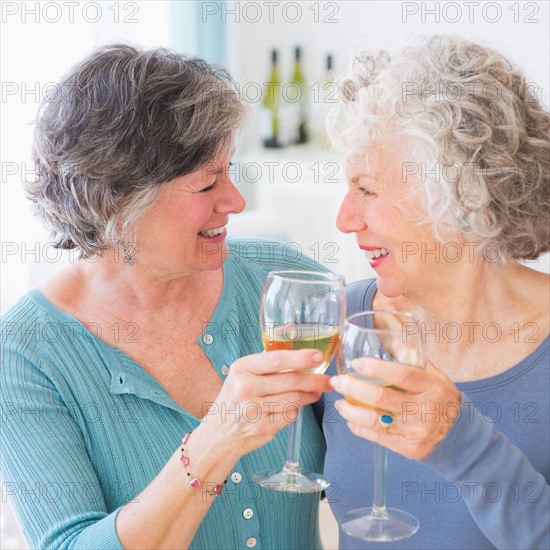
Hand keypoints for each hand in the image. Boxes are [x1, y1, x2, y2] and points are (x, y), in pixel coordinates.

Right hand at [200, 349, 330, 459]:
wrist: (217, 435)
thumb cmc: (234, 401)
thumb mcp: (241, 375)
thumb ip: (264, 364)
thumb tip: (297, 352)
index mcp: (241, 368)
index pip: (276, 359)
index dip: (301, 357)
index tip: (318, 356)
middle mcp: (245, 387)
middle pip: (291, 380)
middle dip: (314, 380)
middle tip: (327, 379)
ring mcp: (253, 409)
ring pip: (294, 399)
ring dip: (310, 395)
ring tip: (316, 392)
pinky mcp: (261, 427)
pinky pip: (290, 415)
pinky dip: (295, 411)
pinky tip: (292, 408)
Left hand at [330, 358, 461, 459]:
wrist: (459, 435)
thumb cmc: (441, 398)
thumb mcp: (435, 376)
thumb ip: (414, 359)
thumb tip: (393, 341)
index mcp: (430, 386)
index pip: (401, 374)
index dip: (376, 368)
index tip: (355, 363)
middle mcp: (424, 409)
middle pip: (382, 398)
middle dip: (353, 388)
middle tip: (337, 381)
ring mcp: (417, 431)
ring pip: (375, 421)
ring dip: (351, 411)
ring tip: (339, 403)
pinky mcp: (410, 449)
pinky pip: (378, 438)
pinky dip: (359, 428)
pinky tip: (351, 420)